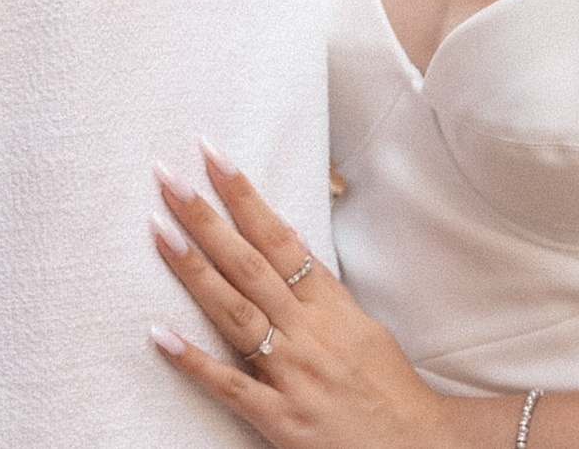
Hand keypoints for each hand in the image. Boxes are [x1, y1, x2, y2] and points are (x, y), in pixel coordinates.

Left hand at [151, 144, 486, 448]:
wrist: (419, 448)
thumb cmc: (390, 390)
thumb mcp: (363, 327)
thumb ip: (322, 289)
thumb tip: (290, 239)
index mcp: (331, 307)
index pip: (280, 239)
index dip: (245, 197)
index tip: (213, 158)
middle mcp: (309, 333)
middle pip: (249, 264)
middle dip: (206, 218)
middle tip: (168, 178)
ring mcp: (294, 374)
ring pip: (236, 313)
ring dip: (194, 270)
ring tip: (159, 231)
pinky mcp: (281, 419)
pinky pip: (230, 386)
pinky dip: (195, 361)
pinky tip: (160, 335)